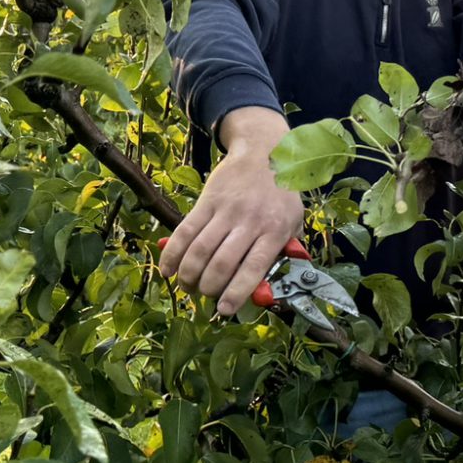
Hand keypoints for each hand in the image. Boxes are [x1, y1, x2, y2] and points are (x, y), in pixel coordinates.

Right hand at [158, 107, 304, 312]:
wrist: (264, 152)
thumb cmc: (281, 194)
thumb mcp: (294, 221)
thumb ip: (283, 251)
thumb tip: (269, 286)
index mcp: (274, 231)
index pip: (253, 268)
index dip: (237, 292)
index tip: (224, 309)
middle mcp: (249, 222)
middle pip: (222, 263)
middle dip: (208, 287)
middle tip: (203, 296)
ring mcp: (226, 211)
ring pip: (200, 250)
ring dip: (189, 275)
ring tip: (187, 286)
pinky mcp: (207, 202)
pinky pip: (185, 231)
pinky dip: (172, 253)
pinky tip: (168, 270)